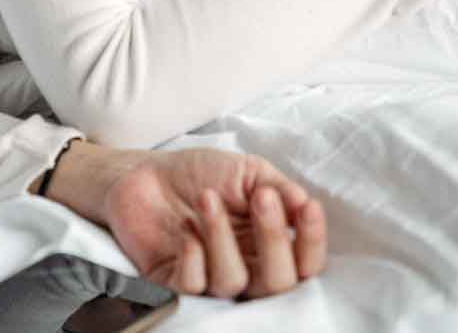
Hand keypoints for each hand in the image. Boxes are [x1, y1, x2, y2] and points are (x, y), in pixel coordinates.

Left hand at [39, 142, 326, 299]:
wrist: (145, 172)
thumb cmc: (199, 173)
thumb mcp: (248, 171)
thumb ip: (279, 187)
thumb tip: (304, 203)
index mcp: (268, 243)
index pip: (304, 262)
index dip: (312, 241)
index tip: (306, 207)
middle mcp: (245, 266)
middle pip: (277, 283)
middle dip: (273, 239)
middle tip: (260, 198)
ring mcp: (210, 276)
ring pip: (233, 282)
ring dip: (222, 236)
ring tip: (207, 199)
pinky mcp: (174, 281)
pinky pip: (193, 286)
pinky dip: (193, 257)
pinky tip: (186, 229)